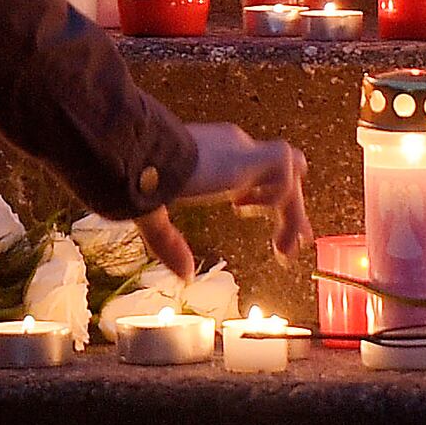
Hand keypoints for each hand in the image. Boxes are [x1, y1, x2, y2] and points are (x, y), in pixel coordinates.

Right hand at [132, 122, 313, 278]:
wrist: (133, 153)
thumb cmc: (133, 177)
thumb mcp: (154, 215)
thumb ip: (169, 243)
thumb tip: (185, 275)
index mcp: (215, 156)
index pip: (256, 171)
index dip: (263, 198)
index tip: (260, 224)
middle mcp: (234, 149)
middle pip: (281, 174)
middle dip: (290, 210)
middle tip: (292, 245)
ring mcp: (244, 152)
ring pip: (290, 179)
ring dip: (292, 215)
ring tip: (286, 251)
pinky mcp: (248, 159)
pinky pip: (284, 181)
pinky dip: (281, 207)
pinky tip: (267, 228)